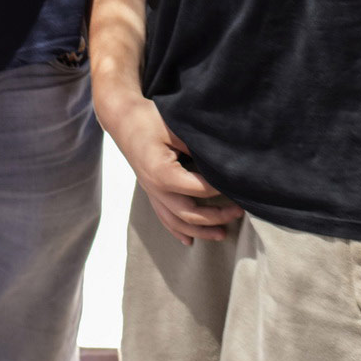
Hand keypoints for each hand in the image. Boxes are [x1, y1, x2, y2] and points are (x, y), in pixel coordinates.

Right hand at [108, 96, 242, 245]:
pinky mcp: (150, 192)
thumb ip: (196, 147)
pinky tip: (190, 240)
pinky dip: (178, 231)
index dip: (221, 188)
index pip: (199, 189)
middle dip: (217, 216)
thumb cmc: (148, 120)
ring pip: (177, 223)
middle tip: (239, 212)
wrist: (121, 119)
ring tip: (222, 234)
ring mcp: (151, 193)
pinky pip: (164, 218)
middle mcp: (156, 189)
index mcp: (163, 174)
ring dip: (201, 231)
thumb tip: (221, 161)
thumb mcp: (175, 129)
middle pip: (190, 214)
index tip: (238, 184)